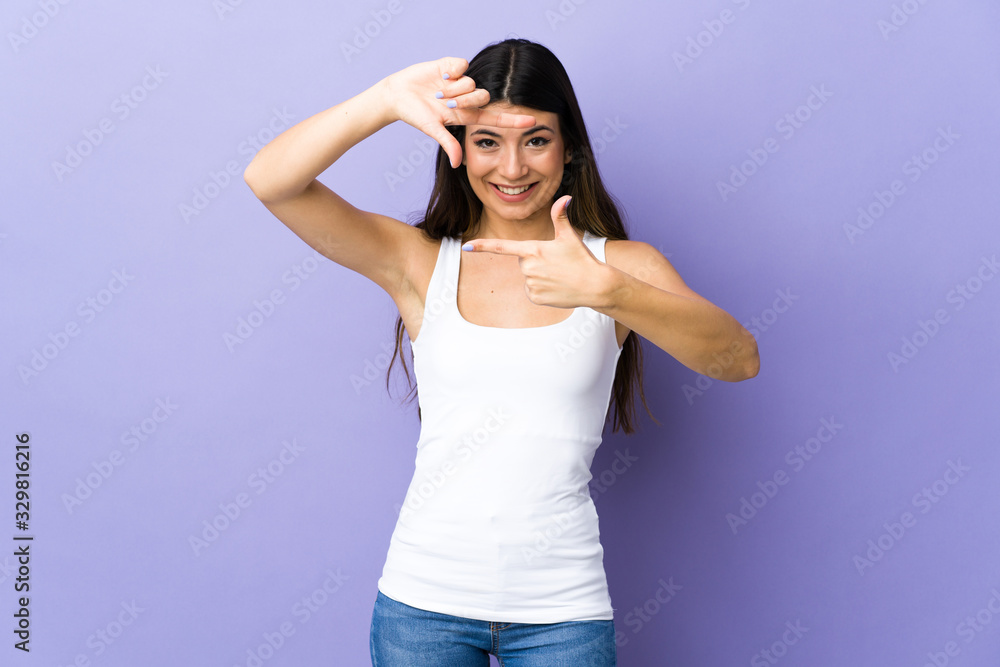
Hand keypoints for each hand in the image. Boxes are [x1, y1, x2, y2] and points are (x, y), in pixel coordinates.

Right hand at [380, 57, 536, 167]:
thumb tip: (458, 164)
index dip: (513, 120)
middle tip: (446, 103)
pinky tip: (441, 75)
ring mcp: (460, 81)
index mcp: (466, 114)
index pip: (495, 118)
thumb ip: (447, 143)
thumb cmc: (414, 114)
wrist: (397, 94)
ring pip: (472, 81)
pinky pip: (463, 65)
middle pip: (483, 96)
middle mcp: (467, 97)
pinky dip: (452, 70)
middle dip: (466, 100)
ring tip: (438, 91)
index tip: (533, 121)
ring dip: (454, 88)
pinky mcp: (452, 65)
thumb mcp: (431, 129)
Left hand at [461, 196, 609, 308]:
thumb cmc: (582, 259)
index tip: (466, 247)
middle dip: (536, 261)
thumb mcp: (569, 236)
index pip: (502, 247)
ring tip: (558, 276)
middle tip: (556, 263)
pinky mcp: (534, 297)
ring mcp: (530, 283)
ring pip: (527, 277)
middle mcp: (528, 267)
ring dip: (540, 276)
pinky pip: (531, 291)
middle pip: (523, 261)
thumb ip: (560, 216)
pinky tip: (556, 288)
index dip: (482, 246)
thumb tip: (566, 197)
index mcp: (533, 249)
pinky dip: (542, 290)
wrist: (595, 285)